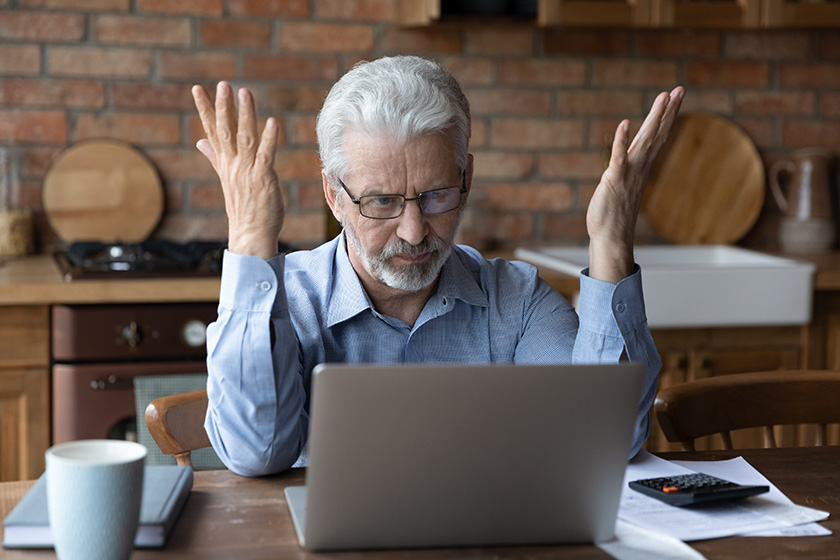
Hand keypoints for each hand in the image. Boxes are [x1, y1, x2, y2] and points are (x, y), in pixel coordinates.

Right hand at [192, 82, 283, 259]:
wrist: (250, 235)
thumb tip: (200, 141)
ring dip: (245, 115)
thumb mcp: (227, 178)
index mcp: (225, 163)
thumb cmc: (243, 207)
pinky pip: (265, 155)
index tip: (198, 89)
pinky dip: (269, 139)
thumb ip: (214, 157)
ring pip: (244, 138)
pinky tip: (272, 122)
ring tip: (244, 92)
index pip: (212, 131)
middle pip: (225, 131)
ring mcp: (247, 171)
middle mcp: (233, 165)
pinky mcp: (263, 178)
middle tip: (222, 85)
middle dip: (223, 107)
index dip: (205, 109)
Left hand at [586, 86, 684, 282]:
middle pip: (656, 134)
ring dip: (654, 119)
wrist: (610, 237)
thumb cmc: (614, 215)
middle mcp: (639, 167)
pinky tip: (624, 124)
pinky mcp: (614, 179)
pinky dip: (621, 141)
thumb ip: (628, 172)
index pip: (658, 137)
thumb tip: (630, 163)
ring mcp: (628, 173)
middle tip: (678, 90)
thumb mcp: (623, 186)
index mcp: (641, 167)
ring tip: (663, 98)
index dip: (667, 116)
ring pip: (644, 141)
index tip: (675, 97)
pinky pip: (619, 157)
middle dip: (667, 112)